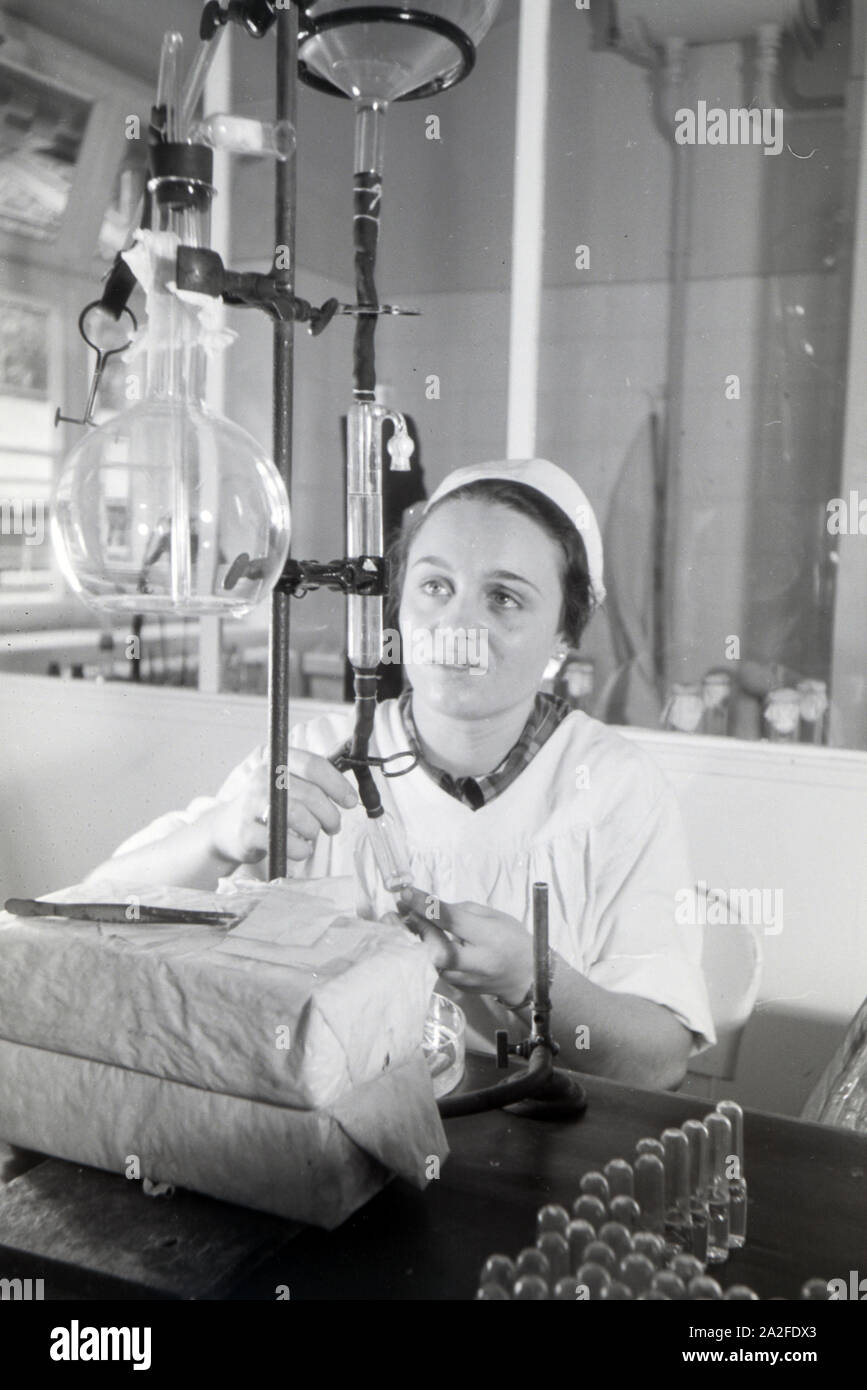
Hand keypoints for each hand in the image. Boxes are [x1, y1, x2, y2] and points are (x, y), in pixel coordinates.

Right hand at [209, 747, 357, 865]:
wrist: (228, 828)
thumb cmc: (267, 806)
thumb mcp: (286, 785)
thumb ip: (313, 783)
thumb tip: (349, 796)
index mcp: (277, 760)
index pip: (314, 765)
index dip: (337, 784)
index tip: (350, 802)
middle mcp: (262, 777)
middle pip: (311, 794)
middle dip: (330, 814)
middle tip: (333, 826)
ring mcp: (251, 803)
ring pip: (300, 817)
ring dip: (314, 831)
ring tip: (312, 835)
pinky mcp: (246, 831)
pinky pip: (285, 841)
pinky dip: (300, 849)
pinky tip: (300, 848)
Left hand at [397, 887, 533, 1002]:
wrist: (527, 977)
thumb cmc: (512, 939)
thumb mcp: (493, 916)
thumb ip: (461, 911)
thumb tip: (429, 909)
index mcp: (489, 938)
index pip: (452, 920)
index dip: (427, 906)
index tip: (406, 894)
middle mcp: (476, 962)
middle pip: (436, 948)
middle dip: (415, 928)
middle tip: (398, 911)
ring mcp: (465, 980)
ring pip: (431, 961)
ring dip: (414, 940)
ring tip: (400, 921)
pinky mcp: (456, 988)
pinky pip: (434, 968)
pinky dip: (423, 952)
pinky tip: (415, 939)